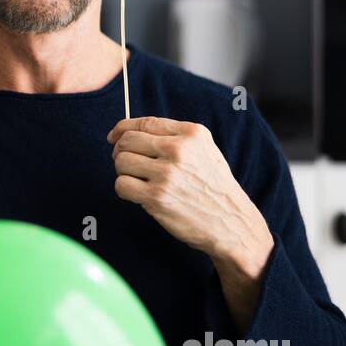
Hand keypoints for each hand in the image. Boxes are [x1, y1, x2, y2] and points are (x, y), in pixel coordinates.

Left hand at [108, 116, 272, 284]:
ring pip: (121, 162)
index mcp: (191, 133)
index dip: (122, 129)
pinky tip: (139, 195)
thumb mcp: (205, 150)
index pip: (144, 123)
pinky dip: (125, 190)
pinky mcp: (157, 197)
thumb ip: (174, 137)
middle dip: (120, 152)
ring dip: (123, 172)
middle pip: (127, 141)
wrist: (231, 223)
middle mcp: (178, 150)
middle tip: (127, 165)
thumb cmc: (214, 187)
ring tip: (139, 181)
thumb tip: (129, 132)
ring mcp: (167, 174)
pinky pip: (121, 185)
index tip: (113, 137)